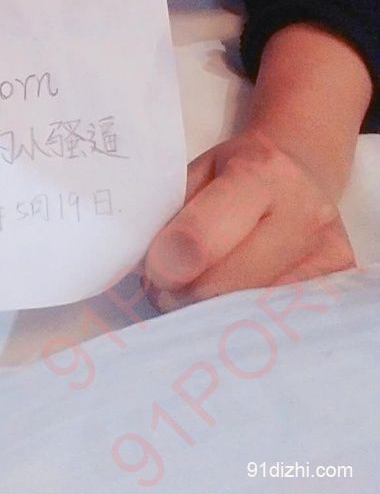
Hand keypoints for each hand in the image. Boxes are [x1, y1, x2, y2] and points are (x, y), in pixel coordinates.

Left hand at [143, 128, 355, 311]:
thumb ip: (172, 215)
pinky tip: (227, 309)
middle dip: (188, 295)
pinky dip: (244, 320)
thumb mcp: (196, 175)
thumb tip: (153, 272)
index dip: (170, 263)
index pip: (204, 236)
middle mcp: (305, 213)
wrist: (298, 173)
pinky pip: (281, 319)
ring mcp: (330, 252)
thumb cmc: (233, 173)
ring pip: (256, 310)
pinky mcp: (341, 282)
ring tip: (194, 297)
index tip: (154, 272)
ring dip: (212, 314)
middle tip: (168, 292)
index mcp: (260, 174)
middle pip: (231, 284)